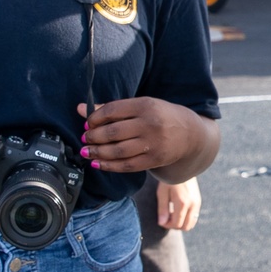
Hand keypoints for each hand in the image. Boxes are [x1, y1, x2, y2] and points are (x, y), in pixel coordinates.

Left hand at [76, 96, 200, 172]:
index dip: (94, 119)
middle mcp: (149, 124)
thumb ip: (111, 108)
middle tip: (84, 139)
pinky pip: (127, 165)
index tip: (87, 124)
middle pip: (113, 132)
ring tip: (86, 151)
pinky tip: (97, 163)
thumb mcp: (140, 105)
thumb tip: (80, 108)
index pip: (111, 111)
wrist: (190, 134)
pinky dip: (109, 166)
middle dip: (93, 137)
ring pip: (118, 150)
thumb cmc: (159, 116)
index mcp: (145, 105)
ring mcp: (153, 143)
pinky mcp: (154, 160)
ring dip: (97, 152)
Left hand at [157, 177, 200, 230]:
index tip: (161, 221)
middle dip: (174, 226)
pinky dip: (186, 218)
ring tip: (171, 214)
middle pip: (185, 226)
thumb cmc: (169, 179)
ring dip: (181, 223)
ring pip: (191, 223)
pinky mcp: (198, 201)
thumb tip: (161, 223)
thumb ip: (162, 209)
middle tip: (166, 218)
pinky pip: (194, 217)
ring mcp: (197, 203)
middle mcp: (192, 204)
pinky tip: (177, 210)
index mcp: (182, 203)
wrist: (181, 167)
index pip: (176, 223)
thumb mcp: (162, 193)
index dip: (167, 225)